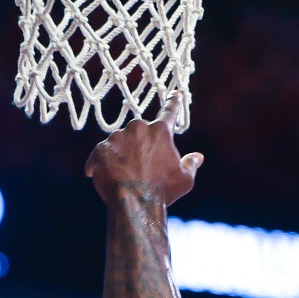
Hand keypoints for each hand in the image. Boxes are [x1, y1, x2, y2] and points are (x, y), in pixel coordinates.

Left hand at [85, 94, 203, 205]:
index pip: (169, 112)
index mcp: (161, 132)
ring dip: (122, 154)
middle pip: (140, 131)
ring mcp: (117, 138)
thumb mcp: (185, 179)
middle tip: (143, 166)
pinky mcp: (100, 149)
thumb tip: (198, 156)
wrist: (135, 204)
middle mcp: (138, 128)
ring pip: (120, 142)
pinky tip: (102, 175)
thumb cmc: (162, 191)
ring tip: (125, 176)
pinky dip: (102, 163)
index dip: (173, 103)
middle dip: (140, 145)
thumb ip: (191, 164)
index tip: (174, 94)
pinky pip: (100, 153)